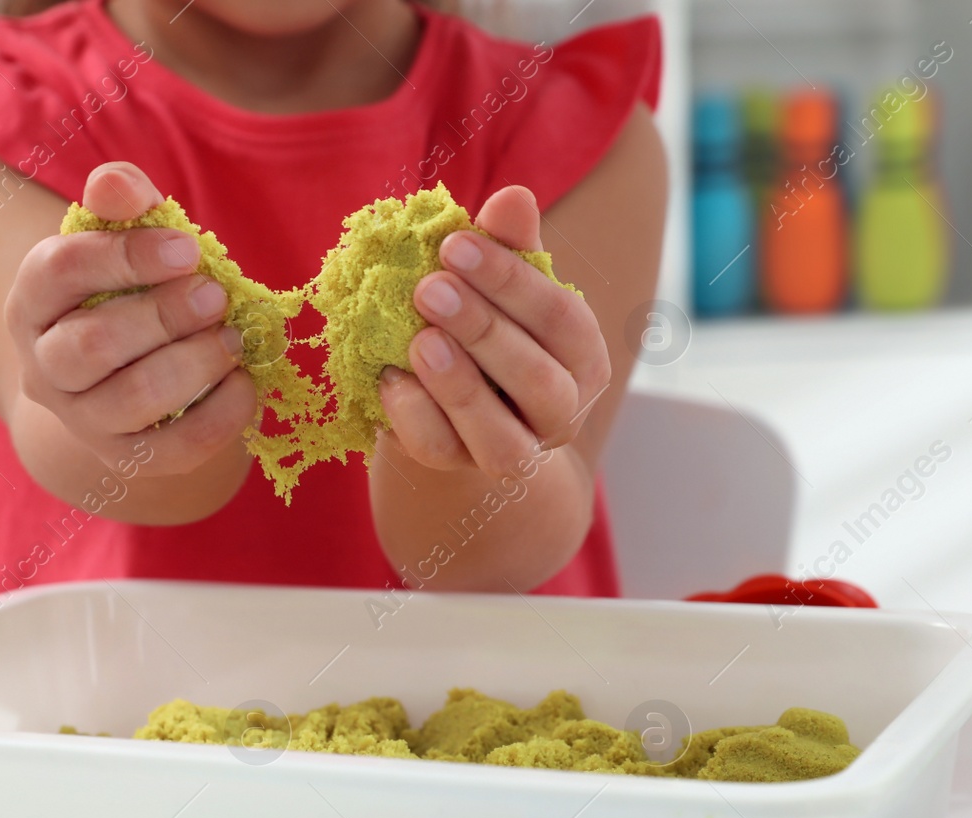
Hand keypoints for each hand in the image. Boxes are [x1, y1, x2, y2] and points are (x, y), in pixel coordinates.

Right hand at [4, 162, 255, 473]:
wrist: (124, 376)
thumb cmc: (127, 291)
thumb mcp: (120, 237)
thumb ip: (120, 202)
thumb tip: (119, 188)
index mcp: (33, 301)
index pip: (59, 272)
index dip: (127, 257)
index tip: (189, 249)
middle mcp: (45, 367)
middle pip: (93, 345)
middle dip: (165, 316)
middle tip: (216, 296)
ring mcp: (84, 420)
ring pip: (132, 399)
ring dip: (195, 363)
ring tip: (233, 338)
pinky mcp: (129, 458)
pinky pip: (175, 448)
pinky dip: (221, 415)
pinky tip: (244, 382)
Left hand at [377, 185, 610, 478]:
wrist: (446, 403)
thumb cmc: (483, 327)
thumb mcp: (497, 285)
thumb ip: (509, 247)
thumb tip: (513, 196)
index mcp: (582, 359)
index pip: (562, 321)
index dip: (511, 281)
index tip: (457, 243)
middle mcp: (560, 412)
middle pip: (538, 381)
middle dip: (483, 330)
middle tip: (429, 287)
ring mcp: (513, 450)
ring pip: (500, 436)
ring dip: (458, 386)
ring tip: (419, 339)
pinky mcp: (458, 468)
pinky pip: (440, 452)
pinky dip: (413, 416)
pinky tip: (389, 377)